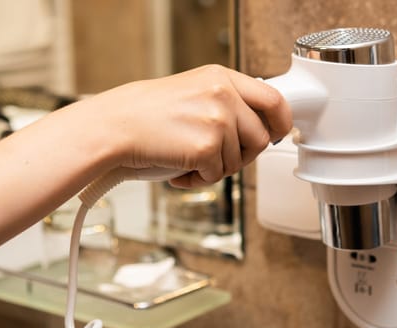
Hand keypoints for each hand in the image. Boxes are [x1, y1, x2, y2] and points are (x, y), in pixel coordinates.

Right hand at [85, 64, 291, 187]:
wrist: (115, 126)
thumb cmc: (149, 115)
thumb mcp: (196, 94)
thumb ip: (228, 103)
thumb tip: (261, 129)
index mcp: (222, 78)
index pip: (273, 98)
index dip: (281, 122)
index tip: (278, 134)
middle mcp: (224, 95)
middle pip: (261, 138)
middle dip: (243, 156)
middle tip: (218, 159)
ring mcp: (217, 120)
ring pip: (239, 161)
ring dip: (215, 169)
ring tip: (187, 160)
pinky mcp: (207, 147)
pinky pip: (218, 176)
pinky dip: (198, 180)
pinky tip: (179, 170)